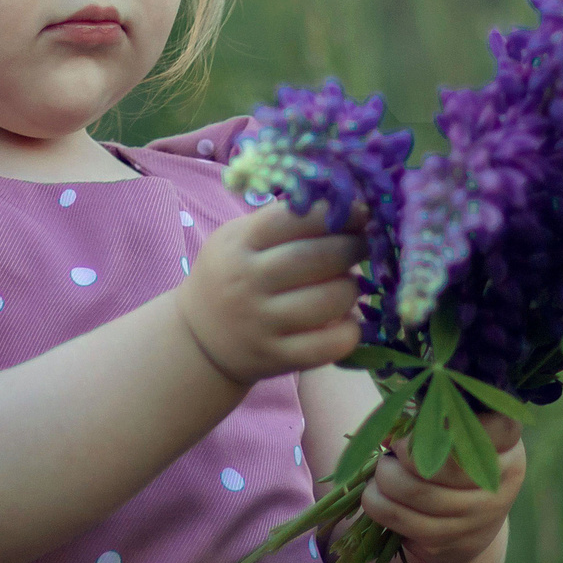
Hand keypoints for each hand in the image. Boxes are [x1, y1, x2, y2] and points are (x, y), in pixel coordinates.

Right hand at [175, 198, 369, 385]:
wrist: (198, 339)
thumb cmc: (231, 276)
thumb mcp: (238, 239)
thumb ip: (282, 221)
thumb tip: (345, 204)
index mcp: (239, 244)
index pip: (294, 218)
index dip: (336, 212)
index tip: (361, 212)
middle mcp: (247, 282)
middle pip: (317, 258)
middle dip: (353, 247)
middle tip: (365, 245)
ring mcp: (260, 323)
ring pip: (329, 300)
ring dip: (351, 289)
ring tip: (349, 284)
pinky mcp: (275, 357)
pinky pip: (327, 346)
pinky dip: (348, 332)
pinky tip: (346, 322)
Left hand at [361, 409, 524, 562]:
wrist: (470, 527)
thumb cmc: (456, 465)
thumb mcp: (456, 439)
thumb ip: (428, 422)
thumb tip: (387, 433)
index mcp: (507, 450)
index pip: (490, 428)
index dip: (440, 426)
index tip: (413, 433)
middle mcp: (499, 485)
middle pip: (437, 463)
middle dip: (398, 457)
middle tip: (388, 455)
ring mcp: (478, 519)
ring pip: (416, 493)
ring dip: (382, 481)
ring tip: (379, 475)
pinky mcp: (453, 545)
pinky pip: (404, 522)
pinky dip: (379, 506)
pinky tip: (377, 498)